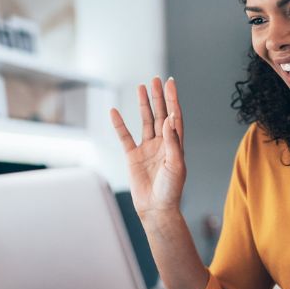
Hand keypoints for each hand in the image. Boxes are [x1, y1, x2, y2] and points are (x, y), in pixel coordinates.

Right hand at [109, 77, 185, 220]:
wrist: (156, 209)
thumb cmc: (171, 189)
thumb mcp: (175, 164)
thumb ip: (172, 140)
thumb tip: (169, 117)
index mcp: (175, 144)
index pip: (174, 116)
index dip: (173, 99)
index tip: (171, 83)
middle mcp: (162, 143)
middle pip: (160, 114)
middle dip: (158, 97)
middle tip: (155, 79)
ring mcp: (147, 149)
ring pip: (145, 121)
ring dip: (143, 104)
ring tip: (141, 87)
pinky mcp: (133, 157)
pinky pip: (125, 137)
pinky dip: (119, 124)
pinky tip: (114, 111)